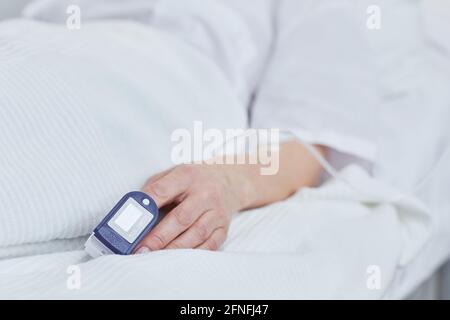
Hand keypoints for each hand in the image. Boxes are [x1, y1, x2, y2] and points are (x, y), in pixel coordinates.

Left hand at [136, 164, 252, 251]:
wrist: (229, 181)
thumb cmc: (193, 180)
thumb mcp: (174, 173)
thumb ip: (154, 188)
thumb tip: (135, 210)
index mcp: (188, 176)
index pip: (163, 190)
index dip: (146, 205)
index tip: (131, 221)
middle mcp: (205, 194)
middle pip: (181, 218)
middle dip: (158, 237)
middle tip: (140, 249)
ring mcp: (216, 212)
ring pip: (195, 235)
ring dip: (173, 249)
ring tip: (154, 257)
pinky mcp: (223, 227)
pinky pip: (208, 245)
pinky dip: (192, 254)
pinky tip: (177, 258)